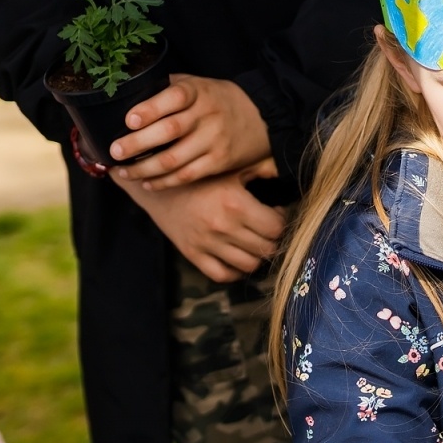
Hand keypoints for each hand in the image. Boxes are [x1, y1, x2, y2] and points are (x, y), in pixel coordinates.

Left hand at [111, 74, 270, 188]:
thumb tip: (131, 95)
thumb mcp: (199, 84)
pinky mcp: (218, 162)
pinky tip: (147, 183)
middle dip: (137, 144)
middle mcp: (207, 116)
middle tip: (115, 152)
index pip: (174, 97)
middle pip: (169, 131)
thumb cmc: (220, 100)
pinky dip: (164, 182)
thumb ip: (170, 88)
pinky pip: (187, 176)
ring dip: (144, 168)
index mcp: (199, 92)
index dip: (150, 109)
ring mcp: (213, 141)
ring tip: (123, 172)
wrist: (264, 118)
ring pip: (173, 159)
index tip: (129, 120)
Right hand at [116, 168, 284, 281]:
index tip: (275, 213)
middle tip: (268, 229)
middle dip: (273, 239)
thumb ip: (261, 168)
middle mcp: (223, 226)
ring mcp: (207, 243)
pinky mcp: (193, 254)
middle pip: (267, 248)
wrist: (157, 185)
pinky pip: (222, 275)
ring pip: (249, 265)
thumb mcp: (230, 167)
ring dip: (257, 255)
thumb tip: (286, 171)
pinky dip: (235, 271)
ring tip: (254, 242)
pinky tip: (238, 257)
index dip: (282, 221)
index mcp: (236, 203)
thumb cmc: (199, 174)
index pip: (276, 227)